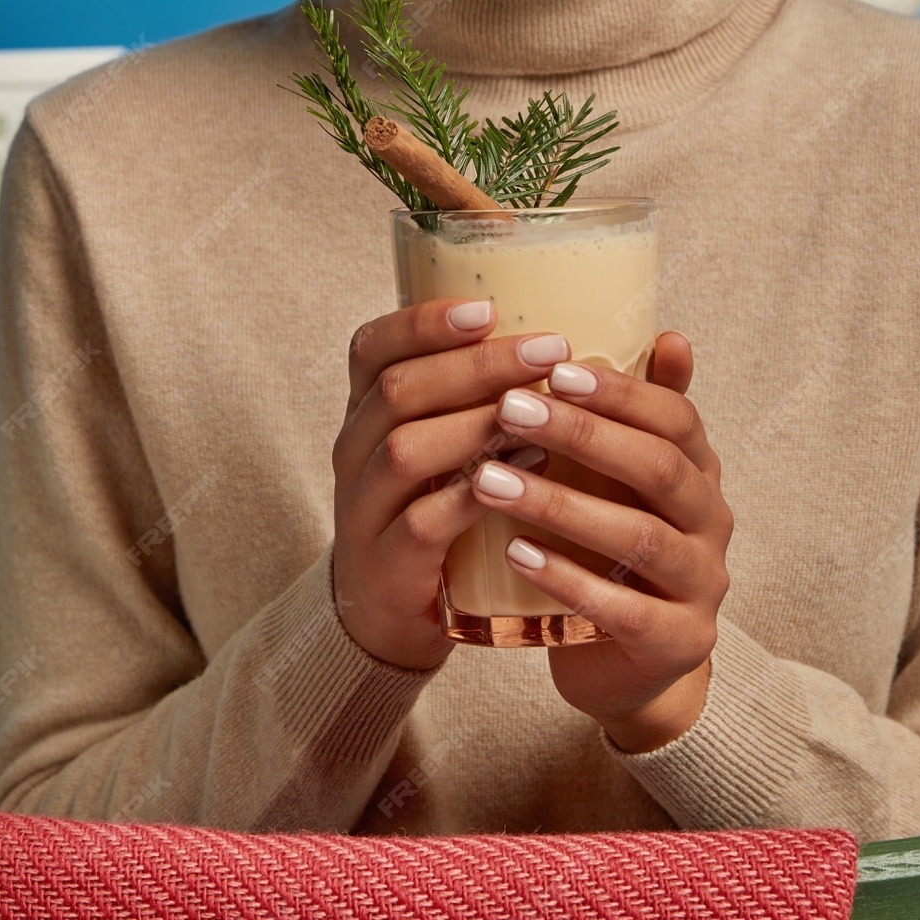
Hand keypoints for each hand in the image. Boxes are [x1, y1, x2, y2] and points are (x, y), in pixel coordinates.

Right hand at [330, 297, 566, 669]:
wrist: (390, 614)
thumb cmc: (435, 508)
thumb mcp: (444, 444)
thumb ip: (481, 394)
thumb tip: (564, 334)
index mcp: (367, 412)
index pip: (374, 348)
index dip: (425, 322)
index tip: (488, 306)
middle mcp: (354, 452)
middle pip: (399, 390)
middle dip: (475, 365)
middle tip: (548, 349)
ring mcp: (364, 510)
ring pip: (405, 450)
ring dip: (475, 423)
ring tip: (540, 407)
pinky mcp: (387, 565)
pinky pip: (422, 523)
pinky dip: (473, 495)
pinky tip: (525, 473)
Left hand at [471, 333, 730, 750]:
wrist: (626, 665)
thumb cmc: (611, 554)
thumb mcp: (622, 482)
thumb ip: (636, 416)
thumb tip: (667, 333)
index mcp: (700, 473)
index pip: (675, 418)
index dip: (619, 392)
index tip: (554, 368)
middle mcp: (712, 523)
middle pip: (658, 469)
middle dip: (583, 436)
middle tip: (510, 410)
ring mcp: (701, 585)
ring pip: (639, 536)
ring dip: (561, 505)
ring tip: (490, 481)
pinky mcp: (677, 642)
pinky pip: (624, 608)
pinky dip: (568, 578)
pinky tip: (514, 553)